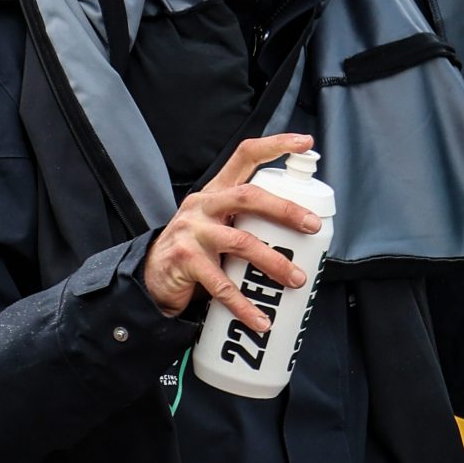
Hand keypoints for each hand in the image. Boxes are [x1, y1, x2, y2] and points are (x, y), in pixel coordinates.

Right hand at [142, 132, 322, 335]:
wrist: (151, 277)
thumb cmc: (195, 250)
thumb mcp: (218, 224)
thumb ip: (249, 220)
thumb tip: (304, 230)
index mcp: (216, 192)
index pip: (245, 157)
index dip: (275, 146)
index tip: (305, 142)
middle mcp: (203, 205)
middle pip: (248, 196)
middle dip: (285, 209)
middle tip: (312, 226)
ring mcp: (192, 232)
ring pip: (241, 242)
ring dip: (273, 262)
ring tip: (296, 280)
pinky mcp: (184, 261)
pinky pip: (221, 285)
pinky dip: (244, 305)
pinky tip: (261, 320)